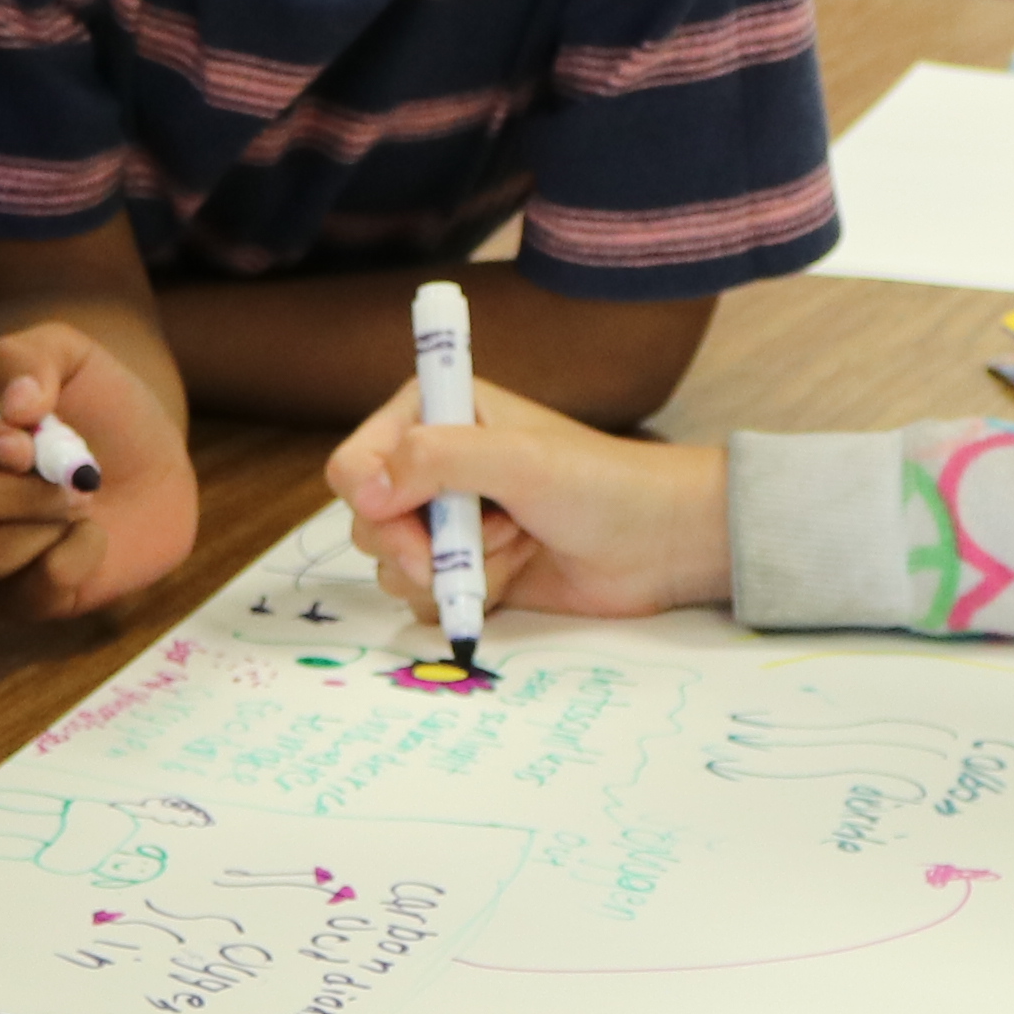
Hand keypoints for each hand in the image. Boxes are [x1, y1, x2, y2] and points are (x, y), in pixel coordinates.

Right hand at [0, 316, 199, 618]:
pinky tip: (95, 536)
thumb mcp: (72, 356)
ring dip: (43, 520)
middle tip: (73, 471)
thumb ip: (30, 358)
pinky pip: (28, 593)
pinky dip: (75, 557)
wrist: (155, 466)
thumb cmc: (101, 404)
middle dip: (10, 488)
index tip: (21, 440)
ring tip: (85, 497)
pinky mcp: (16, 598)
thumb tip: (14, 403)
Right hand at [326, 376, 733, 622]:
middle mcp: (432, 466)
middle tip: (473, 546)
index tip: (404, 517)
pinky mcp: (468, 569)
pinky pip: (426, 599)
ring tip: (514, 545)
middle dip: (416, 546)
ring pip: (393, 568)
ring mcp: (449, 521)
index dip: (372, 498)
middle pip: (366, 524)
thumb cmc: (600, 484)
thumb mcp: (518, 460)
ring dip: (453, 570)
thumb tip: (363, 489)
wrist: (658, 544)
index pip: (355, 463)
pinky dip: (467, 595)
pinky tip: (516, 573)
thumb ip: (436, 459)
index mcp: (435, 414)